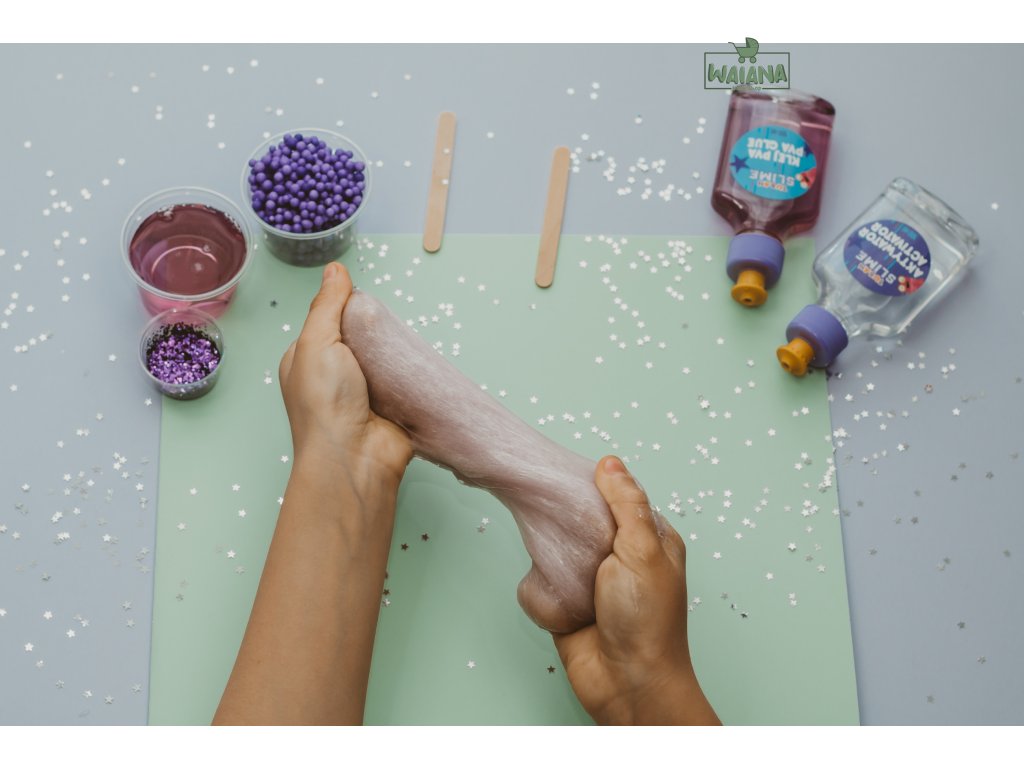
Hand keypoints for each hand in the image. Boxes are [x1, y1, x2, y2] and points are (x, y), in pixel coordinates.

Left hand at [279, 262, 411, 485]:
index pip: (326, 322)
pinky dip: (410, 372)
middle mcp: (332, 378)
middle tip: (385, 324)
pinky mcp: (391, 408)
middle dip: (373, 331)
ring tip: (402, 342)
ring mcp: (362, 394)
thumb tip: (335, 269)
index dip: (344, 309)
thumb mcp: (317, 342)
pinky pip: (403, 380)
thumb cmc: (324, 403)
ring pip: (383, 359)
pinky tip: (416, 362)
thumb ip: (327, 304)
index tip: (361, 302)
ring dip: (393, 352)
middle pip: (358, 340)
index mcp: (306, 361)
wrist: (355, 458)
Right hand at [552, 456, 719, 724]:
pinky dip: (543, 582)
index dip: (595, 484)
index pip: (619, 496)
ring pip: (562, 547)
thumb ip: (626, 504)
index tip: (566, 472)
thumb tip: (609, 462)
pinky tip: (548, 584)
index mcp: (651, 539)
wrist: (628, 685)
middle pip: (586, 520)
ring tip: (552, 551)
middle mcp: (623, 557)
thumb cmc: (646, 620)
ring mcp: (595, 581)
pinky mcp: (570, 603)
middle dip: (569, 519)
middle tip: (549, 509)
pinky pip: (546, 579)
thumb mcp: (642, 550)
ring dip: (555, 552)